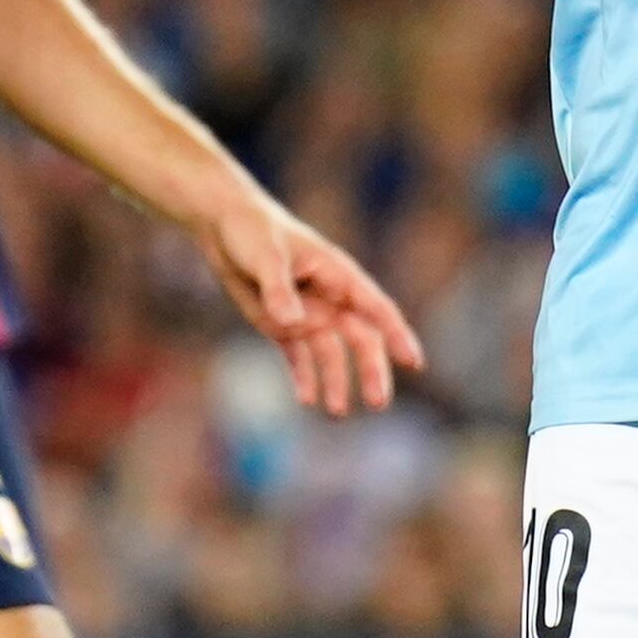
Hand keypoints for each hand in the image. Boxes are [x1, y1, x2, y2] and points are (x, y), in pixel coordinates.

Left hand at [200, 187, 425, 416]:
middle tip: (377, 403)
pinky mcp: (281, 325)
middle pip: (360, 339)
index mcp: (338, 275)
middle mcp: (329, 298)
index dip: (397, 335)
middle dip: (371, 371)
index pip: (376, 309)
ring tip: (335, 412)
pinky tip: (307, 399)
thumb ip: (278, 288)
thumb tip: (292, 321)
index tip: (414, 362)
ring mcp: (307, 314)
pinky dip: (304, 377)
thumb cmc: (251, 229)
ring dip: (336, 382)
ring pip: (331, 354)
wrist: (223, 225)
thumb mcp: (265, 255)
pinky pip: (298, 357)